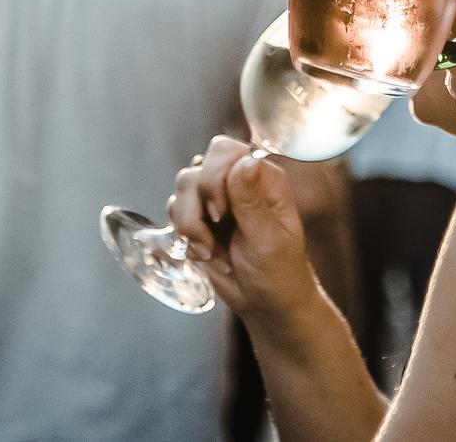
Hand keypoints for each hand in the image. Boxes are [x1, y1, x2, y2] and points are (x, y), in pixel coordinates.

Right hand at [168, 136, 321, 321]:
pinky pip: (176, 209)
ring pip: (183, 188)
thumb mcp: (269, 240)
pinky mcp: (201, 218)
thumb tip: (247, 160)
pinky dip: (185, 234)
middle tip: (213, 231)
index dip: (215, 178)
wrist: (266, 304)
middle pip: (199, 168)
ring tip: (211, 251)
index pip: (226, 152)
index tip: (221, 214)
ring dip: (190, 224)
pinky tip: (205, 254)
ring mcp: (218, 199)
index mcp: (263, 178)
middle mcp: (239, 181)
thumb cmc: (279, 272)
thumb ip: (253, 202)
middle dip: (197, 203)